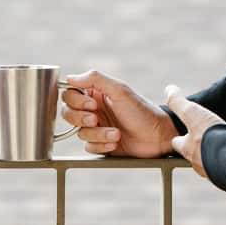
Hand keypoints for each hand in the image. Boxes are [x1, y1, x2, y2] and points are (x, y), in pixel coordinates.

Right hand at [61, 70, 178, 156]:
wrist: (157, 136)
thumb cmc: (142, 111)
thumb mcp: (120, 90)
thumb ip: (95, 79)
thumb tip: (69, 77)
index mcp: (96, 93)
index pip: (70, 94)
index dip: (76, 101)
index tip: (92, 104)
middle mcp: (93, 109)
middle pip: (68, 114)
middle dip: (81, 118)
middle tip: (96, 119)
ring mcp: (96, 127)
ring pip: (79, 132)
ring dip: (97, 134)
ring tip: (116, 133)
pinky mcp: (101, 143)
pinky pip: (88, 147)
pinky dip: (101, 145)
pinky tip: (115, 142)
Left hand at [164, 84, 225, 177]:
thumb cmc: (209, 135)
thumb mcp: (192, 113)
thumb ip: (179, 103)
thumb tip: (168, 89)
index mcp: (187, 149)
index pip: (177, 143)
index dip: (179, 138)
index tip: (181, 134)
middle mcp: (197, 164)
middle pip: (193, 156)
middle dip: (197, 150)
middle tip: (204, 142)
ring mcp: (212, 173)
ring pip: (209, 165)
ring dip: (213, 158)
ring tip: (221, 149)